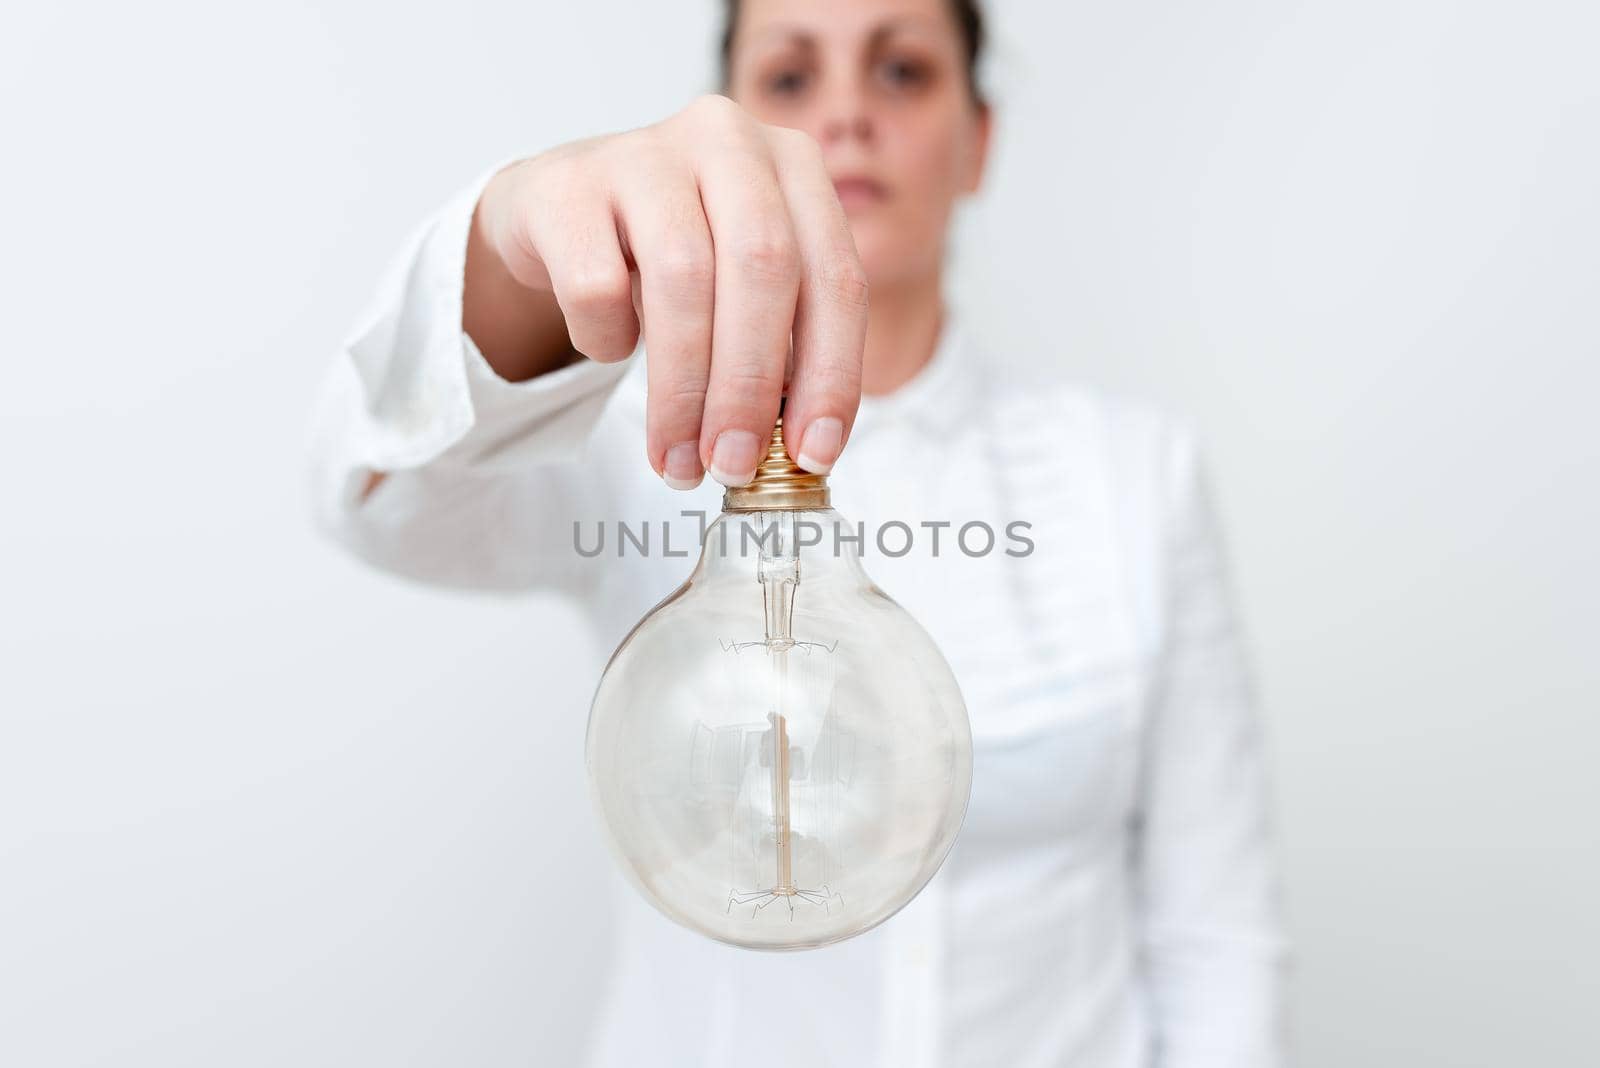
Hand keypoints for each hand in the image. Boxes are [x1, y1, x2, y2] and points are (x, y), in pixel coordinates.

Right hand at [475, 95, 868, 488]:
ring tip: (678, 458)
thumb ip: (784, 346)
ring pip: (681, 280)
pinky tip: (611, 347)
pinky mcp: (568, 183)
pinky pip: (596, 284)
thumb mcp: (742, 286)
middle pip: (763, 271)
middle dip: (751, 387)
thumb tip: (802, 451)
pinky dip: (608, 339)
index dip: (831, 376)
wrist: (559, 211)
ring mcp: (644, 152)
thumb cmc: (671, 256)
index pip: (836, 278)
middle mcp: (727, 141)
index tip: (810, 456)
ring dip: (683, 391)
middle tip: (734, 465)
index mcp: (795, 166)